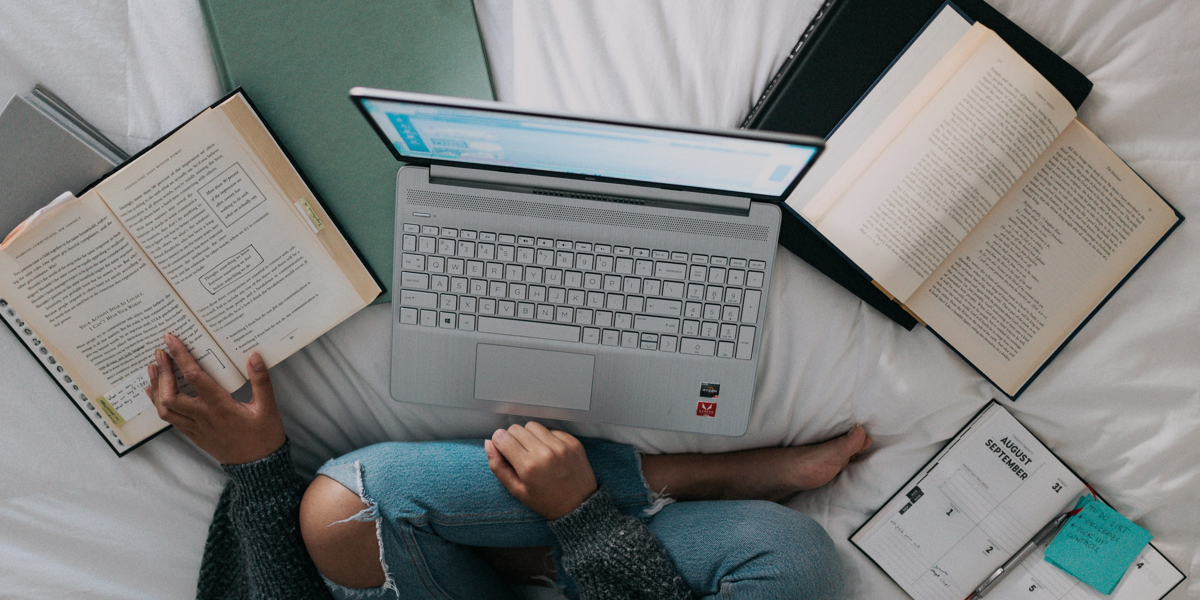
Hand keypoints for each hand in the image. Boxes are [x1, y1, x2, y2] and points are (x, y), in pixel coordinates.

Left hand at [146, 333, 285, 464]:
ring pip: (165, 409)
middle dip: (162, 372)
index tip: (171, 340)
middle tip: (159, 353)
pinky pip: (170, 419)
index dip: (181, 356)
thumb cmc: (264, 436)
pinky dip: (159, 404)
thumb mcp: (267, 407)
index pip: (194, 377)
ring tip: (154, 369)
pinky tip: (155, 393)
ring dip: (156, 388)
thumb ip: (260, 380)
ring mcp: (196, 428)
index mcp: (220, 407)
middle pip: (170, 395)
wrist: (258, 467)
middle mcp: (203, 417)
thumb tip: (254, 356)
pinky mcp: (194, 435)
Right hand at [485, 422, 597, 519]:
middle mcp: (545, 453)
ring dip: (529, 435)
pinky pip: (551, 430)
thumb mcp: (517, 490)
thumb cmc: (546, 501)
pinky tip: (549, 453)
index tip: (503, 449)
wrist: (579, 505)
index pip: (503, 437)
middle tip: (520, 455)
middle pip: (517, 429)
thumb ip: (498, 467)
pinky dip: (546, 438)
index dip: (499, 442)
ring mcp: (561, 446)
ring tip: (534, 452)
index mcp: (529, 467)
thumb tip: (489, 443)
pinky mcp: (573, 442)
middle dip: (513, 439)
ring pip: (533, 425)